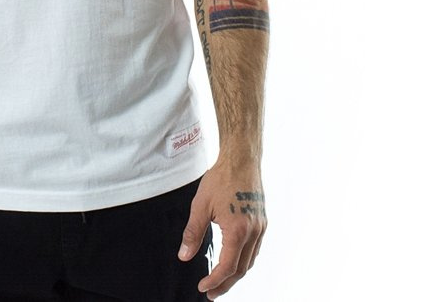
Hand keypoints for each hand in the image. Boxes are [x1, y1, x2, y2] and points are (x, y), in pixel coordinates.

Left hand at [178, 161, 266, 298]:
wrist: (241, 159)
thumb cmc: (220, 178)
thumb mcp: (200, 205)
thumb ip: (192, 232)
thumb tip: (184, 256)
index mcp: (238, 231)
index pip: (227, 267)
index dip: (215, 281)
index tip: (203, 287)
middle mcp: (253, 232)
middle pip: (241, 269)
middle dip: (225, 284)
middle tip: (210, 292)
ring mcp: (261, 227)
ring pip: (250, 261)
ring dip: (236, 274)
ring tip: (221, 280)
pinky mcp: (262, 221)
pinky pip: (255, 249)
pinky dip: (244, 260)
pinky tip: (234, 260)